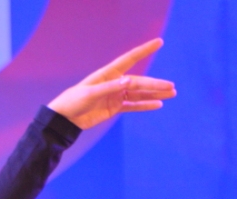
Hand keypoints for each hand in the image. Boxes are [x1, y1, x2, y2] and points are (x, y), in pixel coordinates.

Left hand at [47, 38, 175, 129]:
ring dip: (154, 94)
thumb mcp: (90, 94)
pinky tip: (157, 104)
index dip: (144, 50)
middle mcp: (114, 83)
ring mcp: (115, 96)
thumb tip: (130, 82)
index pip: (129, 59)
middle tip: (171, 86)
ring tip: (171, 93)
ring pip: (139, 93)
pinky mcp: (114, 108)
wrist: (65, 119)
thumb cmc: (74, 101)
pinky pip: (133, 105)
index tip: (159, 42)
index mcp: (107, 74)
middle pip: (138, 82)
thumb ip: (110, 88)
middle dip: (155, 84)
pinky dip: (145, 105)